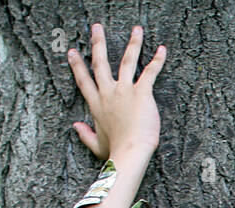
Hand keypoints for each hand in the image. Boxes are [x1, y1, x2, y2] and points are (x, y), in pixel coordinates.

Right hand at [67, 22, 165, 161]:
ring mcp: (124, 91)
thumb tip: (75, 126)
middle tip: (97, 28)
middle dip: (99, 43)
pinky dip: (157, 60)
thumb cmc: (115, 152)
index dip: (77, 66)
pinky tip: (162, 49)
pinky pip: (150, 72)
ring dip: (133, 43)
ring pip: (126, 61)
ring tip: (137, 30)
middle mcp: (108, 93)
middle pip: (100, 63)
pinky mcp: (141, 93)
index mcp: (97, 105)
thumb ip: (85, 134)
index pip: (83, 81)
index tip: (72, 52)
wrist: (130, 152)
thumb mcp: (96, 145)